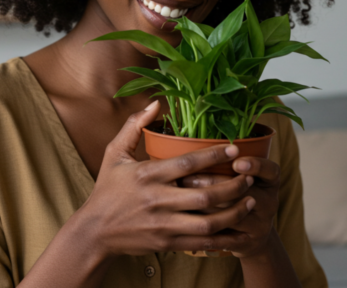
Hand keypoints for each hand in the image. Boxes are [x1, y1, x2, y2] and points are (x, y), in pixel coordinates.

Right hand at [79, 101, 255, 257]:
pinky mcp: (167, 243)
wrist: (95, 231)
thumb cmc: (107, 189)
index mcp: (147, 175)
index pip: (187, 163)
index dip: (214, 154)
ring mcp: (164, 224)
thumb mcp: (114, 153)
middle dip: (233, 186)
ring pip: (208, 222)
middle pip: (205, 194)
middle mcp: (157, 200)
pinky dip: (225, 239)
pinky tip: (241, 232)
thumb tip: (155, 103)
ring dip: (234, 213)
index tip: (234, 147)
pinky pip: (203, 243)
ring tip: (251, 201)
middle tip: (249, 177)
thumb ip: (134, 126)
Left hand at [178, 155, 280, 258]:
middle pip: (244, 191)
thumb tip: (195, 142)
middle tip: (187, 177)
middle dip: (213, 182)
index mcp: (271, 180)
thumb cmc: (237, 194)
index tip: (236, 162)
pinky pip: (226, 236)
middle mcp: (270, 201)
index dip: (254, 165)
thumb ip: (227, 161)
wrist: (250, 234)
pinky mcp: (249, 242)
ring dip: (204, 205)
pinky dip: (206, 227)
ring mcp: (261, 224)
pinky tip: (188, 220)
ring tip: (181, 197)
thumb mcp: (242, 175)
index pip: (270, 169)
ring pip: (232, 214)